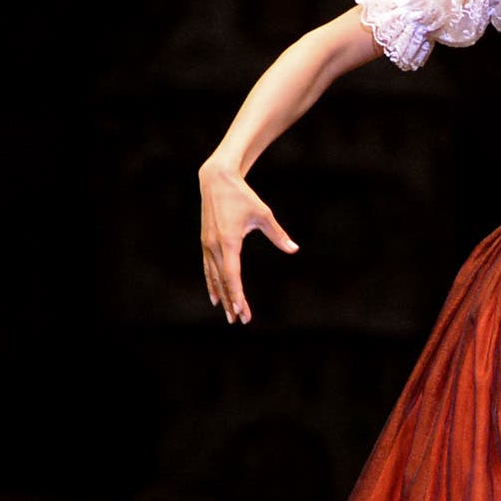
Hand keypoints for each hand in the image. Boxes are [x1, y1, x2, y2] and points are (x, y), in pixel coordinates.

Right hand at [199, 161, 296, 325]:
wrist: (217, 180)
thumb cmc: (243, 197)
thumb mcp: (264, 215)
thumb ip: (278, 235)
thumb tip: (294, 249)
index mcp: (228, 242)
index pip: (233, 276)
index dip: (238, 295)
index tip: (243, 310)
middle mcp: (215, 246)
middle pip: (223, 281)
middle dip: (231, 302)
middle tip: (239, 320)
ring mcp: (207, 245)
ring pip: (214, 277)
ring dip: (221, 296)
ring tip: (228, 314)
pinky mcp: (206, 242)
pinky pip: (208, 268)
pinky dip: (212, 283)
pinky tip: (215, 296)